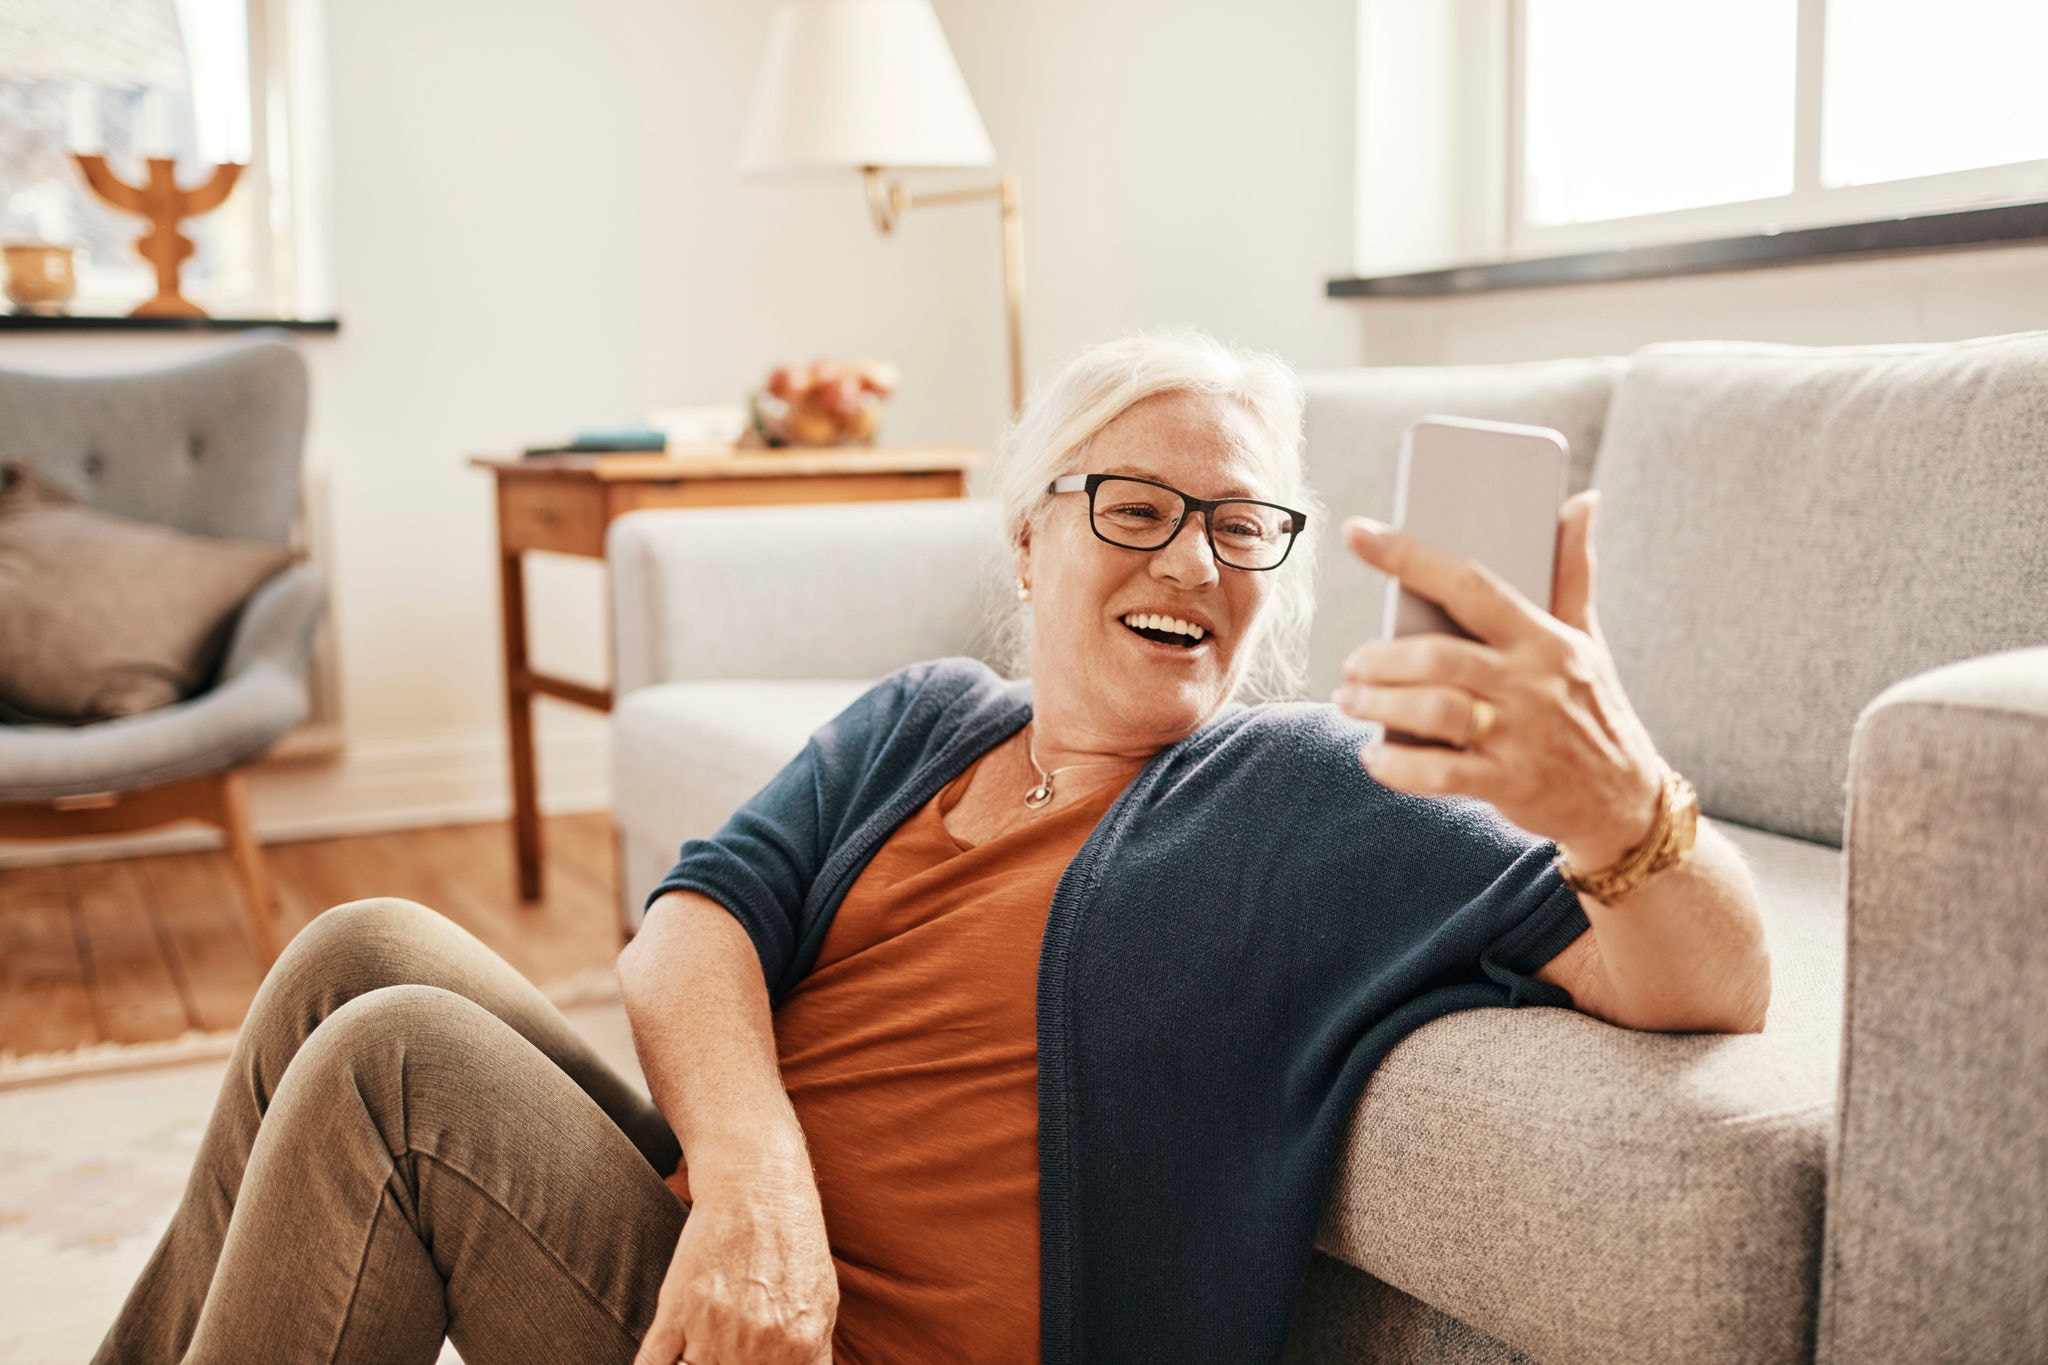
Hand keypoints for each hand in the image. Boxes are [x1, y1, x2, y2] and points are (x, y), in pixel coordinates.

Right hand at [632, 1157, 837, 1364]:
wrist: (756, 1186)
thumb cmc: (791, 1237)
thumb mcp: (821, 1301)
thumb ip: (810, 1353)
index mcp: (800, 1348)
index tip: (749, 1363)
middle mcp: (760, 1346)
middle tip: (727, 1346)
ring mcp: (717, 1331)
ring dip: (697, 1359)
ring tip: (707, 1333)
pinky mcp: (678, 1311)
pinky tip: (668, 1356)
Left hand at [1332, 491, 1664, 871]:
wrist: (1626, 798)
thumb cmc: (1592, 705)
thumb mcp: (1588, 636)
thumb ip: (1573, 570)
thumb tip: (1582, 499)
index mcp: (1542, 636)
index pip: (1469, 583)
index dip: (1409, 556)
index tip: (1359, 532)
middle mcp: (1530, 681)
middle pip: (1437, 656)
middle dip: (1379, 658)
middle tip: (1351, 664)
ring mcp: (1520, 734)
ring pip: (1432, 708)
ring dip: (1377, 703)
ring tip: (1350, 699)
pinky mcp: (1509, 782)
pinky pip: (1440, 772)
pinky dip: (1397, 765)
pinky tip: (1375, 755)